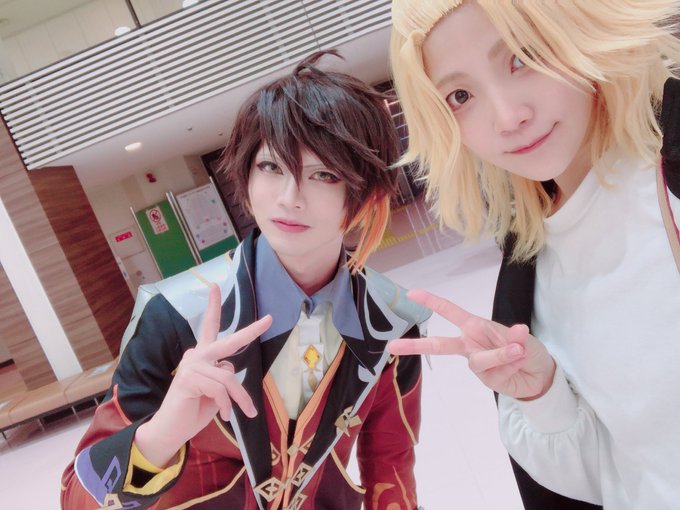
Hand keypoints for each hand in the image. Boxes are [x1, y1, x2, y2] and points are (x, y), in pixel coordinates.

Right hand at [135, 284, 270, 466]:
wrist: (172, 431)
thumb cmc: (194, 411)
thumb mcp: (216, 392)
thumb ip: (223, 377)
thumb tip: (229, 370)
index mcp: (202, 356)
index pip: (209, 327)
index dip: (213, 307)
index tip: (215, 287)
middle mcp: (195, 355)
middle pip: (228, 342)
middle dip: (250, 332)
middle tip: (269, 320)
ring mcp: (190, 365)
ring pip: (229, 377)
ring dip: (239, 399)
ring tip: (243, 412)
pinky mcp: (188, 378)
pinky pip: (220, 389)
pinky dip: (226, 405)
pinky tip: (222, 415)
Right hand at [388, 289, 554, 400]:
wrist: (539, 374)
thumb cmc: (525, 347)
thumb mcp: (522, 337)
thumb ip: (515, 339)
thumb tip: (517, 336)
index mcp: (474, 326)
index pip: (449, 311)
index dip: (431, 301)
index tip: (411, 294)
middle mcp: (470, 343)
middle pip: (440, 345)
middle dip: (415, 345)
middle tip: (391, 347)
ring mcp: (476, 363)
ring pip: (480, 360)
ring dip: (501, 355)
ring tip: (519, 351)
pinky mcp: (485, 379)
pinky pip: (495, 371)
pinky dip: (511, 365)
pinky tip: (519, 364)